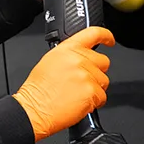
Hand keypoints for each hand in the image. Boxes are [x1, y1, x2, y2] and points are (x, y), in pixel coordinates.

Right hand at [13, 27, 114, 141]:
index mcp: (67, 49)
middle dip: (97, 72)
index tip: (110, 41)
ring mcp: (85, 75)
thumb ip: (70, 55)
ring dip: (95, 89)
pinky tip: (80, 103)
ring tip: (77, 94)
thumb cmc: (38, 90)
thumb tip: (82, 57)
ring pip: (104, 81)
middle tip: (83, 81)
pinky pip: (102, 97)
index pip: (93, 34)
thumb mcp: (50, 61)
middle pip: (103, 61)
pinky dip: (94, 102)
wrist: (33, 110)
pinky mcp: (90, 91)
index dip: (106, 36)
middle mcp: (78, 59)